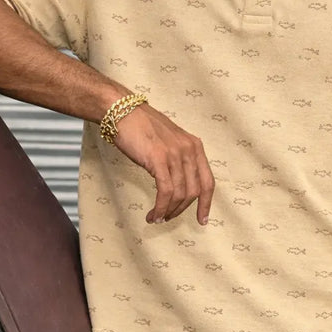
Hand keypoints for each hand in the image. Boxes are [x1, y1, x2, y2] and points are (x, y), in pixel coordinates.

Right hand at [113, 103, 214, 224]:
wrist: (123, 112)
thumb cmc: (142, 127)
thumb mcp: (170, 141)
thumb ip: (179, 159)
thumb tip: (179, 187)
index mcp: (195, 146)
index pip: (208, 181)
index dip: (206, 204)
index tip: (202, 220)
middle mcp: (189, 150)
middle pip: (194, 191)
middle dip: (181, 210)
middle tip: (168, 218)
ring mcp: (175, 154)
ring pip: (180, 194)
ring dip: (168, 211)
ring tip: (157, 218)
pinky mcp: (159, 159)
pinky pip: (166, 191)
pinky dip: (160, 207)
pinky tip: (153, 214)